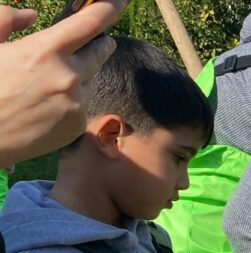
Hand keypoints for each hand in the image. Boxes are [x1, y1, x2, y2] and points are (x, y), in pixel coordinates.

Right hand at [0, 1, 127, 166]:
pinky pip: (85, 102)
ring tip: (51, 79)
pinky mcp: (78, 124)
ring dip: (81, 73)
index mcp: (45, 50)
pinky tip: (49, 102)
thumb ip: (6, 19)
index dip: (110, 7)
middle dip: (97, 42)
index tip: (121, 1)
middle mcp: (68, 76)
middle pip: (102, 50)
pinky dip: (74, 97)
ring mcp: (76, 102)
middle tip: (86, 42)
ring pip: (92, 78)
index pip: (91, 23)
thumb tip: (32, 15)